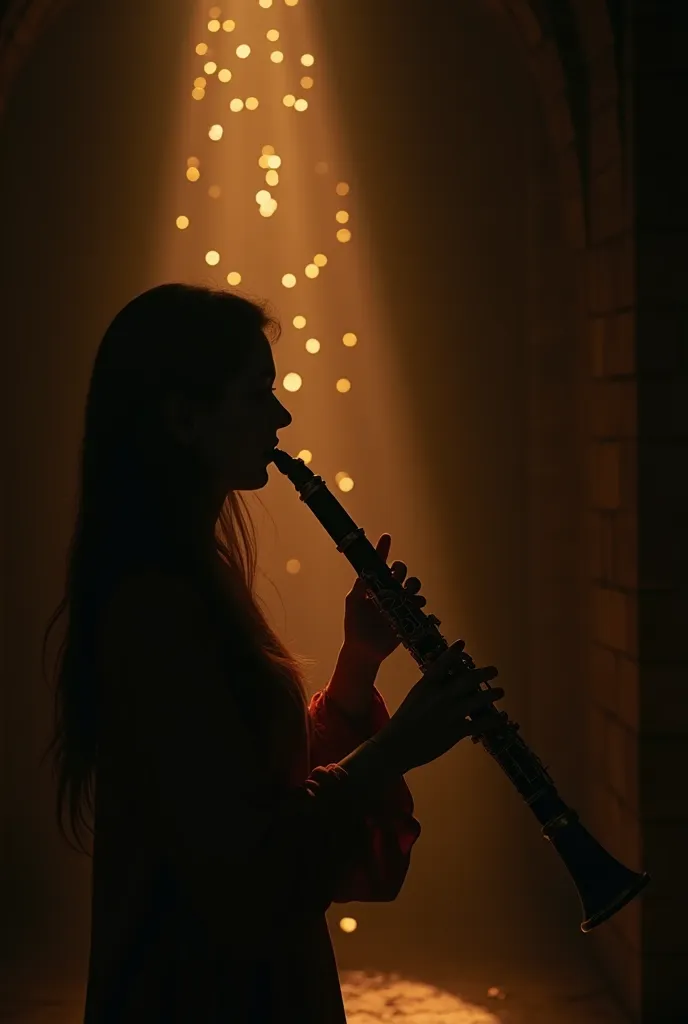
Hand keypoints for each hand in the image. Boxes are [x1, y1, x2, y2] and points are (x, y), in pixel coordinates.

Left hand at [343, 534, 425, 665]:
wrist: (364, 649)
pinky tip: (415, 604)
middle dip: (401, 569)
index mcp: (373, 585)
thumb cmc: (355, 625)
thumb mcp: (353, 603)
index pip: (379, 563)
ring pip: (412, 585)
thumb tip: (364, 570)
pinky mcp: (407, 615)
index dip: (383, 550)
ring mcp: (398, 602)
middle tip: (397, 577)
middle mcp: (387, 590)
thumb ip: (360, 587)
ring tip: (408, 593)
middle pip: (400, 571)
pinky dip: (419, 601)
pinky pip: (418, 603)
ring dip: (413, 585)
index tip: (386, 537)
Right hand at [371, 640, 503, 774]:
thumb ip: (430, 685)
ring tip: (500, 691)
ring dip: (492, 694)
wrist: (398, 745)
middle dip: (483, 673)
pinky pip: (480, 724)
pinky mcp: (457, 731)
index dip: (453, 652)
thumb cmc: (405, 720)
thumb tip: (445, 674)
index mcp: (427, 685)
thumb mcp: (415, 696)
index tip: (462, 643)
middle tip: (494, 670)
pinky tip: (501, 717)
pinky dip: (493, 720)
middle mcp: (441, 696)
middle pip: (468, 679)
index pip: (443, 662)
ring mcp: (451, 713)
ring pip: (478, 700)